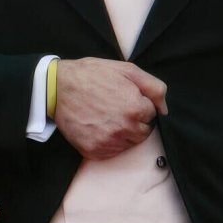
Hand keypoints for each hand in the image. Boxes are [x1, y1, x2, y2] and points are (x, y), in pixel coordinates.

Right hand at [53, 58, 167, 159]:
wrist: (58, 86)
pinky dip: (108, 142)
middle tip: (116, 109)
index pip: (151, 116)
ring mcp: (108, 142)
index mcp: (137, 109)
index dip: (140, 106)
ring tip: (107, 117)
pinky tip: (99, 126)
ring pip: (128, 144)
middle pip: (143, 133)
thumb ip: (154, 88)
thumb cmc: (94, 75)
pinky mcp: (94, 150)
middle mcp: (125, 129)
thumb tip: (164, 109)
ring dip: (123, 133)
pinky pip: (111, 152)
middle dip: (135, 122)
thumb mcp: (128, 70)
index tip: (126, 99)